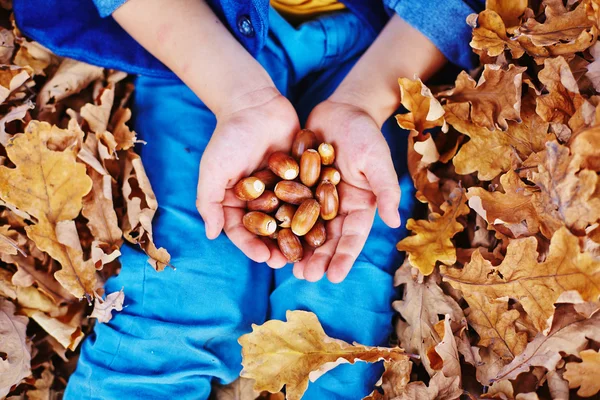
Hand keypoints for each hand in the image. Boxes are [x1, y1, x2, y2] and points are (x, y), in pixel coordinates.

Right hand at [196, 87, 298, 267]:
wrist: (254, 103)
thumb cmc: (229, 137)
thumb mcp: (213, 170)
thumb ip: (210, 202)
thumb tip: (211, 234)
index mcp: (236, 201)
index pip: (243, 230)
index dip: (252, 246)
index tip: (264, 258)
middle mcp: (259, 198)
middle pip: (268, 229)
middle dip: (277, 246)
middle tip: (289, 262)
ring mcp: (281, 188)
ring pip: (290, 216)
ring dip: (299, 235)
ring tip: (310, 251)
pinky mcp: (301, 175)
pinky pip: (308, 195)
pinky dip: (316, 209)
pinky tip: (326, 224)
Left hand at [295, 99, 400, 282]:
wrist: (342, 110)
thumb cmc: (365, 134)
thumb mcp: (377, 160)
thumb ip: (384, 189)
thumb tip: (395, 222)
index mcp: (359, 205)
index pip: (352, 237)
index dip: (344, 258)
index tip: (333, 278)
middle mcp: (337, 207)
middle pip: (327, 238)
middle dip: (317, 259)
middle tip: (304, 277)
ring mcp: (316, 198)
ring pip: (306, 228)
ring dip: (297, 247)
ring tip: (286, 267)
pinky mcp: (298, 186)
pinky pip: (288, 207)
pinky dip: (281, 222)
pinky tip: (269, 236)